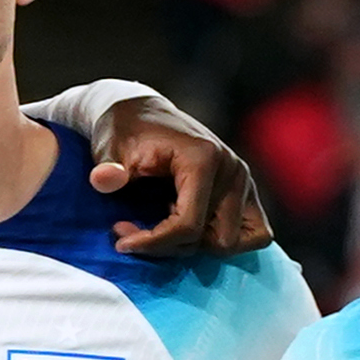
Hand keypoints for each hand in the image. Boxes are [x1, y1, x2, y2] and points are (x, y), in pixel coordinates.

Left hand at [89, 94, 275, 257]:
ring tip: (161, 225)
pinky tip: (188, 226)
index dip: (153, 243)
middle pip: (214, 240)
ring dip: (193, 244)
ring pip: (230, 242)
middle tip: (135, 231)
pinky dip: (221, 239)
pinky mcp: (246, 191)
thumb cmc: (125, 134)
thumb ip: (107, 168)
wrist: (141, 114)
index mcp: (203, 158)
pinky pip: (255, 234)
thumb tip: (104, 178)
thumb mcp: (109, 150)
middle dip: (170, 245)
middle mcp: (233, 169)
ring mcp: (244, 181)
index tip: (121, 242)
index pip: (189, 225)